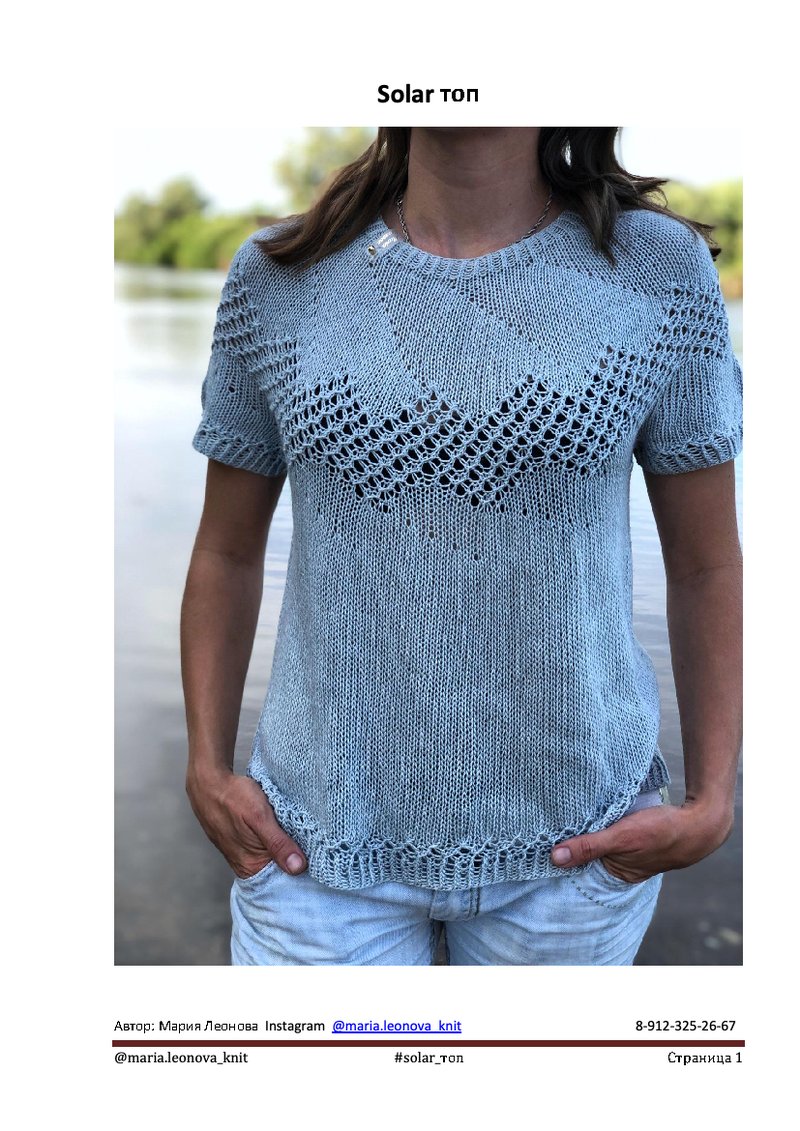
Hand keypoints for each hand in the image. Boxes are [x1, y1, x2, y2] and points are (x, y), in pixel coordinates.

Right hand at [186, 768, 307, 878]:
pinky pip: (266, 846)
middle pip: (278, 870)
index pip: (282, 881)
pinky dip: (277, 839)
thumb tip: (298, 868)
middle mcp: (246, 865)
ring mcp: (243, 853)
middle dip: (296, 860)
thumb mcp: (259, 817)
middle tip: (317, 846)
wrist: (208, 782)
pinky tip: (287, 829)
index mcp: (250, 866)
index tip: (320, 862)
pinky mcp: (243, 841)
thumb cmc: (232, 798)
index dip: (301, 874)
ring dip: (287, 848)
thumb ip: (278, 843)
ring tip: (305, 836)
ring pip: (273, 856)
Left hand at [550, 801, 733, 883]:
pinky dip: (603, 821)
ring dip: (588, 827)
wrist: (701, 822)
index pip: (580, 866)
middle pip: (588, 852)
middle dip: (572, 839)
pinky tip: (593, 809)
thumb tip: (554, 858)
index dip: (562, 852)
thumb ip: (589, 847)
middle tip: (548, 821)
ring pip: (600, 839)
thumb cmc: (662, 833)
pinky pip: (612, 829)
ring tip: (567, 812)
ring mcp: (629, 850)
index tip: (540, 838)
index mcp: (617, 873)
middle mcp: (621, 865)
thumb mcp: (621, 837)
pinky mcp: (635, 834)